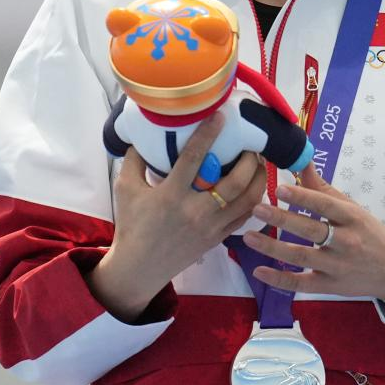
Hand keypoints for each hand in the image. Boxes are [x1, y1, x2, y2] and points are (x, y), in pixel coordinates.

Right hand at [86, 112, 265, 320]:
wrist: (138, 268)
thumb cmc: (131, 224)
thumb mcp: (125, 188)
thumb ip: (135, 158)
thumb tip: (143, 131)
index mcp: (170, 195)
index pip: (193, 159)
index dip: (208, 135)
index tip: (220, 116)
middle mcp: (195, 211)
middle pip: (233, 182)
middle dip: (248, 160)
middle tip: (250, 144)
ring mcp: (210, 227)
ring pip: (246, 201)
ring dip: (258, 179)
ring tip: (259, 162)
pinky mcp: (217, 239)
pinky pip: (244, 217)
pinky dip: (254, 200)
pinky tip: (255, 186)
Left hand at [242, 161, 384, 303]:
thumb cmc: (368, 233)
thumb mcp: (351, 208)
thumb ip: (323, 189)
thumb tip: (302, 161)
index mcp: (351, 217)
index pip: (325, 205)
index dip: (303, 197)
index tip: (279, 188)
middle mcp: (345, 242)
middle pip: (310, 230)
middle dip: (282, 219)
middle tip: (257, 209)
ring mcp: (337, 266)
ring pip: (301, 256)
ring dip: (273, 247)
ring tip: (249, 237)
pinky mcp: (329, 286)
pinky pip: (300, 283)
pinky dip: (279, 279)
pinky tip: (259, 270)